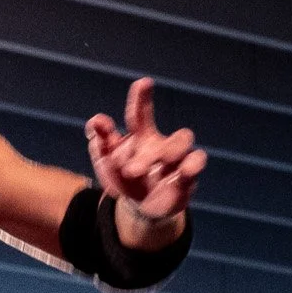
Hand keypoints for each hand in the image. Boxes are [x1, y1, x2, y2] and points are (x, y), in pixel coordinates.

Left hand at [85, 77, 205, 232]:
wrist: (143, 209)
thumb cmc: (126, 181)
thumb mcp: (108, 164)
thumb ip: (100, 143)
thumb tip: (95, 121)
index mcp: (141, 137)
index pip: (140, 114)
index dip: (141, 98)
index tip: (143, 83)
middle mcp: (161, 143)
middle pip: (161, 133)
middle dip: (143, 152)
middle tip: (129, 172)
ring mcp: (177, 158)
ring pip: (183, 139)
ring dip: (168, 151)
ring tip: (156, 167)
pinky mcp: (188, 176)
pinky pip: (197, 161)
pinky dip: (193, 164)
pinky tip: (182, 172)